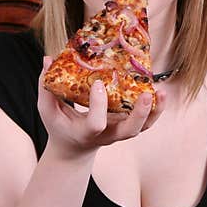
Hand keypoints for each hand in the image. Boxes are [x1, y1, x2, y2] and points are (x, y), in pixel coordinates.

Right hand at [37, 57, 164, 158]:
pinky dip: (156, 109)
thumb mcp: (48, 111)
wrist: (74, 148)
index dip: (98, 105)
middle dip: (139, 114)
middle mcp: (108, 135)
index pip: (96, 123)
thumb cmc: (60, 127)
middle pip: (129, 131)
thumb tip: (48, 59)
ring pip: (143, 127)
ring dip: (154, 111)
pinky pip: (147, 121)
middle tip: (145, 94)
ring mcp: (120, 131)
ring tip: (161, 92)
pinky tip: (160, 93)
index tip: (97, 83)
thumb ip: (46, 87)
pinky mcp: (128, 125)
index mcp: (87, 133)